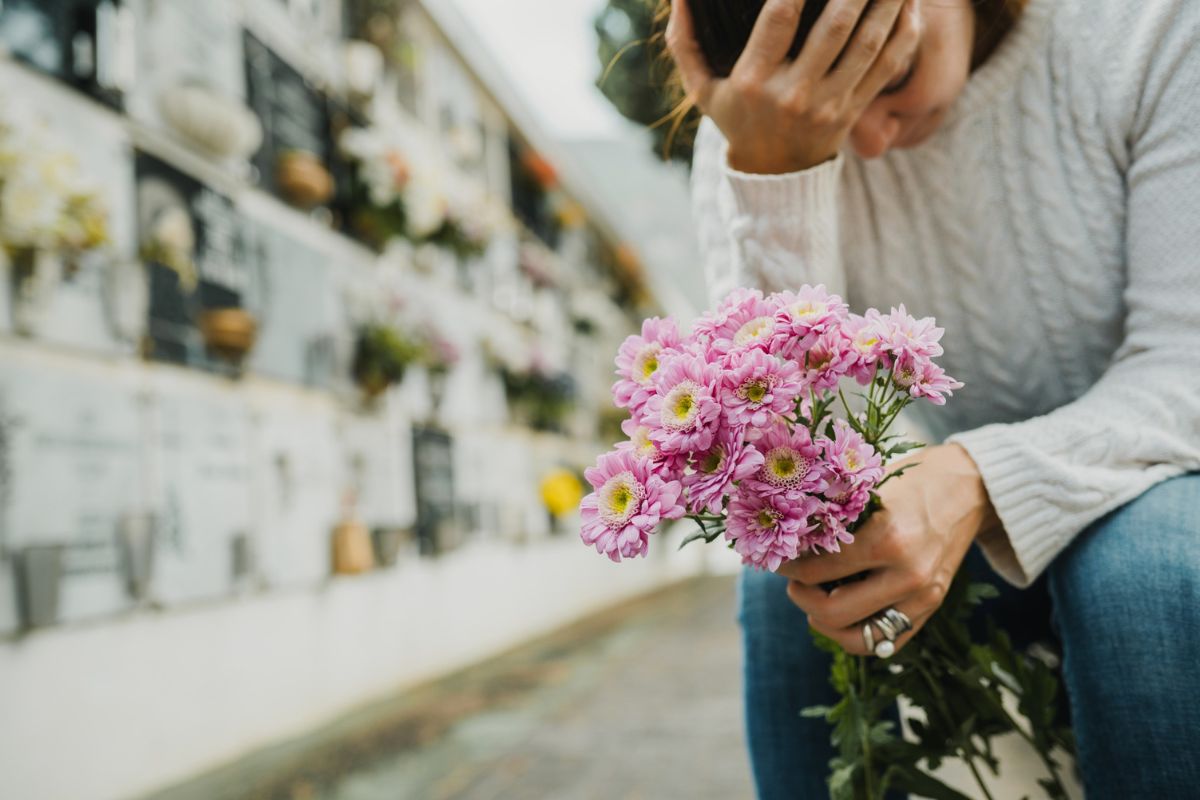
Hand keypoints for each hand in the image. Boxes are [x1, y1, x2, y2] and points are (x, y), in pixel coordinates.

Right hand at [666, 0, 919, 173]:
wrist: (773, 174)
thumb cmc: (736, 119)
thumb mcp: (701, 89)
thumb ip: (685, 42)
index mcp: (753, 81)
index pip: (779, 20)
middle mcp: (794, 93)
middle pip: (835, 26)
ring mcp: (829, 104)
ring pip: (869, 42)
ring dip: (888, 0)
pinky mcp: (855, 110)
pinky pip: (888, 66)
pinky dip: (903, 31)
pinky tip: (909, 3)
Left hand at [776, 444, 1000, 655]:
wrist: (970, 488)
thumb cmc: (911, 480)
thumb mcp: (869, 488)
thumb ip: (833, 518)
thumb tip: (785, 539)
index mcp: (886, 538)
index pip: (819, 570)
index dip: (789, 567)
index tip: (777, 559)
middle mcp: (907, 575)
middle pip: (833, 612)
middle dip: (801, 597)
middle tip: (793, 581)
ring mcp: (923, 597)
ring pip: (858, 639)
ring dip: (825, 624)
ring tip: (814, 601)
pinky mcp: (932, 608)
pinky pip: (886, 643)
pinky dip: (857, 635)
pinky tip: (842, 614)